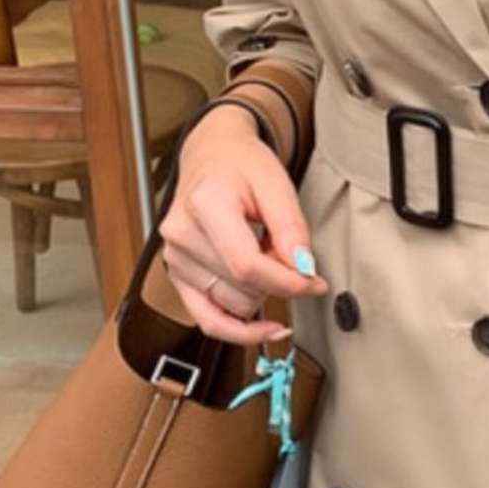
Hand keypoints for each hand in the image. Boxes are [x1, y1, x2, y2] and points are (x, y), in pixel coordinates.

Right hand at [158, 103, 328, 343]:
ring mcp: (175, 258)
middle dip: (279, 282)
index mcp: (205, 203)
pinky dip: (240, 330)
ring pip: (232, 306)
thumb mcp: (277, 183)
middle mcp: (181, 233)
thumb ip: (291, 227)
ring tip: (267, 260)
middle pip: (242, 287)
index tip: (314, 281)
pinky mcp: (177, 276)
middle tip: (292, 257)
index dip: (287, 282)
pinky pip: (208, 321)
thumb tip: (302, 269)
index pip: (247, 265)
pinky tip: (265, 328)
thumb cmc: (242, 166)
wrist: (212, 157)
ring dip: (262, 294)